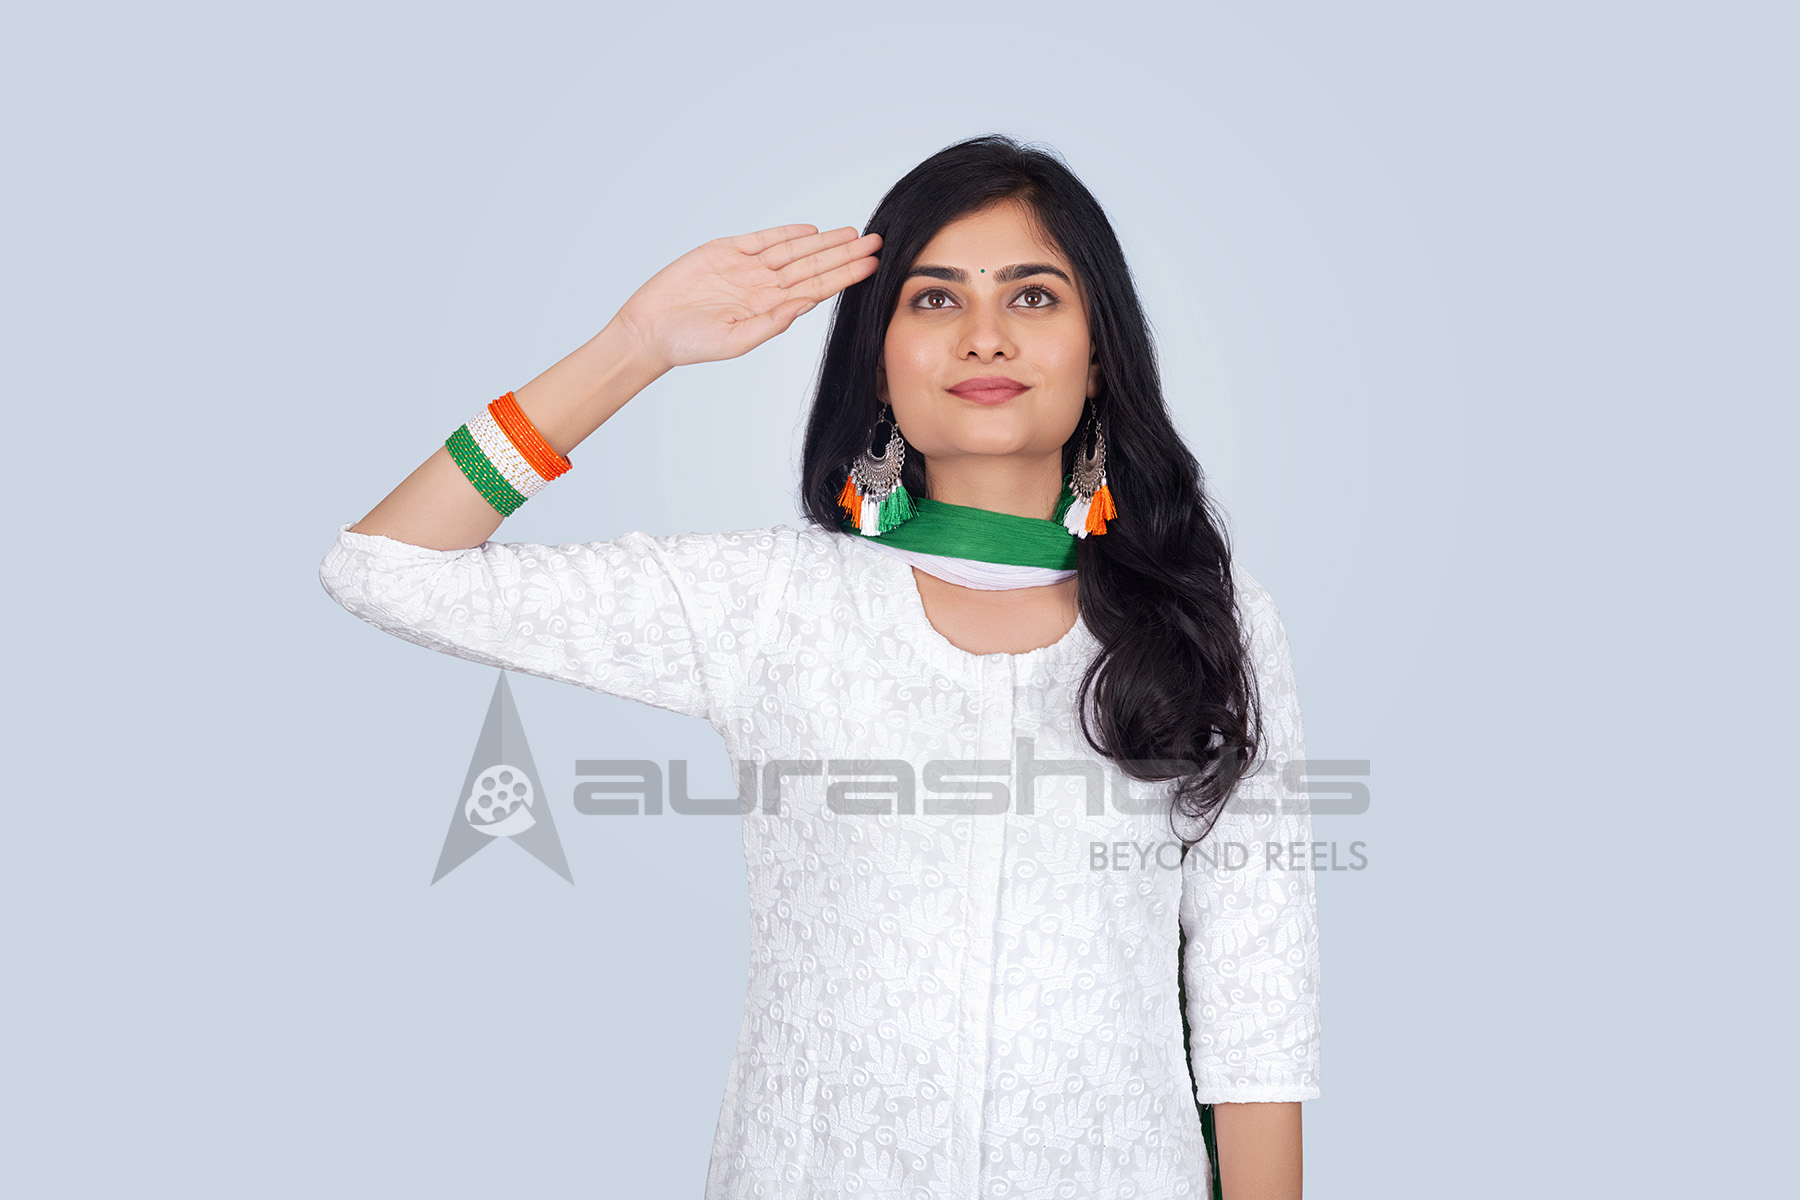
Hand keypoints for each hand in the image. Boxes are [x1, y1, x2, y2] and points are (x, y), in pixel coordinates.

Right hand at [611, 224, 881, 372]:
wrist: (651, 329)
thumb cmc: (690, 344)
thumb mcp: (734, 341)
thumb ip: (770, 324)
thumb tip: (802, 306)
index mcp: (771, 309)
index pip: (817, 289)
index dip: (845, 276)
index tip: (872, 267)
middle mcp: (764, 287)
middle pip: (813, 266)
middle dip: (845, 254)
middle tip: (876, 242)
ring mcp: (746, 268)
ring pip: (793, 250)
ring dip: (823, 242)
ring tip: (852, 234)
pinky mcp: (725, 251)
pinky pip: (762, 240)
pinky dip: (785, 233)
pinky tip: (810, 230)